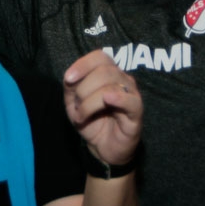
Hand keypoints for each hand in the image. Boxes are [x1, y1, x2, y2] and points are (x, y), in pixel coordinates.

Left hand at [63, 50, 141, 168]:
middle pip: (104, 71)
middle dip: (83, 88)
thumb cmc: (91, 121)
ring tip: (81, 116)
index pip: (100, 57)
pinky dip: (118, 97)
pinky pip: (130, 100)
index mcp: (109, 73)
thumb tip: (70, 77)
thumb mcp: (73, 102)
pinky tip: (108, 100)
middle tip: (75, 106)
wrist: (102, 148)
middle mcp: (123, 80)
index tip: (68, 79)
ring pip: (111, 85)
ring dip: (89, 101)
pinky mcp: (136, 113)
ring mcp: (131, 95)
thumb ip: (71, 87)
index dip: (83, 64)